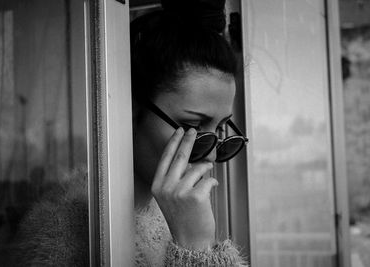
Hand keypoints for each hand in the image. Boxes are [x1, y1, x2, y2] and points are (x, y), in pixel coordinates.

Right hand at [151, 127, 217, 250]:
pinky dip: (212, 180)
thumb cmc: (182, 217)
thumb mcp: (169, 196)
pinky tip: (211, 186)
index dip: (173, 142)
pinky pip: (208, 179)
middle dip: (188, 140)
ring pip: (197, 168)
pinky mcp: (195, 196)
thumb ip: (174, 178)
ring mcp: (180, 192)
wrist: (189, 239)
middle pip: (180, 157)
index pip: (166, 158)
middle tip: (193, 131)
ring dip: (205, 167)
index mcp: (158, 185)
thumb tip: (189, 160)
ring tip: (207, 171)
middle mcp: (166, 187)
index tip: (179, 131)